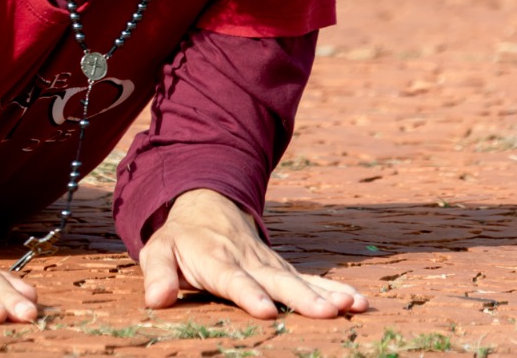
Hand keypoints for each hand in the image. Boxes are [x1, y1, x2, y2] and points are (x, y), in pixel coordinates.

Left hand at [139, 189, 368, 319]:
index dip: (250, 294)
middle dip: (302, 297)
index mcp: (217, 259)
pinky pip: (311, 279)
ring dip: (329, 293)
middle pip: (277, 280)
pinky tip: (359, 302)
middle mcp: (249, 260)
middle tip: (328, 312)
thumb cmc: (181, 238)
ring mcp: (269, 263)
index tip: (267, 310)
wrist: (206, 204)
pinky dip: (335, 288)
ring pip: (300, 279)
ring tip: (355, 306)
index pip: (235, 279)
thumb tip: (156, 299)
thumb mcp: (158, 250)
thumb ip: (157, 274)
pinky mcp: (282, 268)